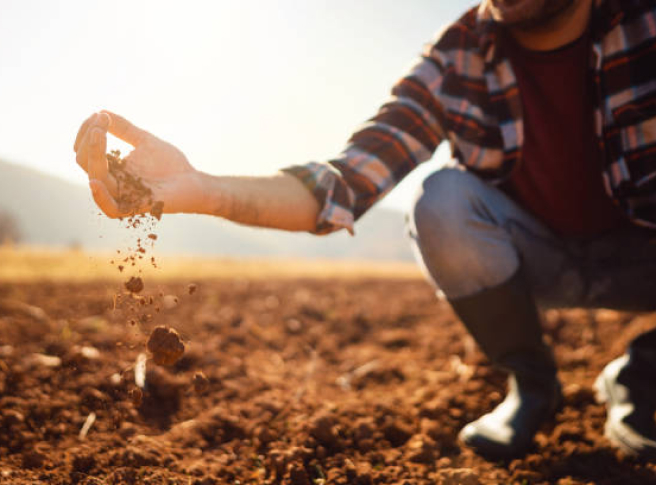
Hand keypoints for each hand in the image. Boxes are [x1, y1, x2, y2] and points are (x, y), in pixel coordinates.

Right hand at [74, 110, 202, 217]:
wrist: (194, 182)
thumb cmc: (171, 164)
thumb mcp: (145, 141)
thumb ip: (124, 129)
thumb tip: (101, 111)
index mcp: (111, 168)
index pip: (86, 151)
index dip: (87, 132)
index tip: (98, 114)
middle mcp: (112, 182)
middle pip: (85, 163)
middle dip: (89, 139)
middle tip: (100, 121)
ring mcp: (123, 196)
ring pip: (96, 179)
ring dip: (94, 155)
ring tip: (99, 134)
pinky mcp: (137, 208)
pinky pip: (111, 209)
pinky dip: (101, 197)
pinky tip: (95, 180)